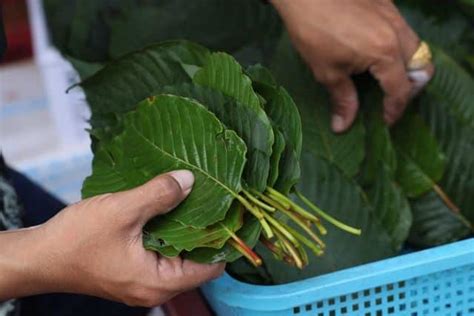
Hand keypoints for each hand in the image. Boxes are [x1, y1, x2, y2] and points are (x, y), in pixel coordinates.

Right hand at [0, 170, 223, 306]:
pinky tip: (169, 206)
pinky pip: (162, 252)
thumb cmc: (76, 239)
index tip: (231, 211)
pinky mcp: (134, 271)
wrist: (40, 256)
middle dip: (205, 230)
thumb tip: (191, 180)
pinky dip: (169, 231)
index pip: (210, 266)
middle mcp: (156, 288)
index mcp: (159, 282)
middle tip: (213, 197)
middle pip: (197, 260)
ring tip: (193, 197)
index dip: (223, 239)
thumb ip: (159, 194)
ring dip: (185, 228)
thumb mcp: (122, 210)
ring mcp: (144, 281)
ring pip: (179, 254)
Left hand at [271, 0, 434, 131]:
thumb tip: (342, 126)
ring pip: (417, 48)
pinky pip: (404, 31)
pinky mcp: (387, 5)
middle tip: (391, 99)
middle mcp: (397, 34)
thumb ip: (342, 99)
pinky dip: (399, 48)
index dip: (394, 110)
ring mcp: (395, 16)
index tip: (386, 122)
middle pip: (423, 68)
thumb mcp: (326, 71)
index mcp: (385, 53)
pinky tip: (376, 53)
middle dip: (411, 88)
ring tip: (385, 78)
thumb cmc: (312, 31)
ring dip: (408, 67)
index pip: (400, 90)